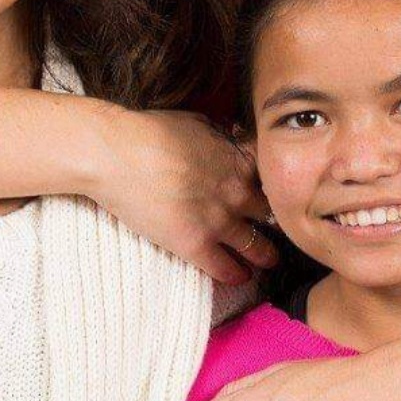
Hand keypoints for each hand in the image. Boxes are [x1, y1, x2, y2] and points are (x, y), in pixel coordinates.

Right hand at [90, 104, 277, 284]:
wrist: (117, 155)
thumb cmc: (149, 131)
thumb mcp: (195, 122)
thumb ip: (219, 136)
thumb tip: (228, 138)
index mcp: (240, 159)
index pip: (275, 176)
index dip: (278, 184)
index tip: (279, 191)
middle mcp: (238, 191)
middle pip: (273, 212)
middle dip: (277, 220)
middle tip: (282, 228)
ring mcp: (219, 221)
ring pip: (257, 246)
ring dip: (265, 254)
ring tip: (269, 260)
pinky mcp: (195, 245)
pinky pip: (225, 268)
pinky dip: (235, 275)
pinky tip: (240, 277)